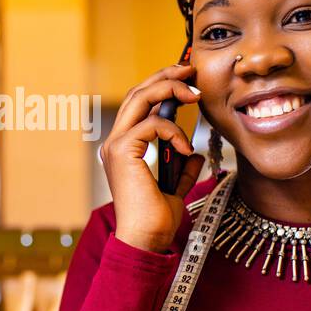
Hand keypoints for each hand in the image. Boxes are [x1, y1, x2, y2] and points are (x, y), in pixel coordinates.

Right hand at [100, 62, 205, 253]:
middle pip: (138, 93)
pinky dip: (173, 131)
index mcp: (125, 149)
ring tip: (194, 95)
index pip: (140, 104)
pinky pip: (150, 125)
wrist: (146, 241)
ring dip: (170, 89)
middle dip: (166, 76)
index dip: (163, 86)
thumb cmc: (157, 221)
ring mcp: (116, 146)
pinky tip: (185, 147)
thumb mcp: (174, 189)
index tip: (188, 81)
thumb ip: (181, 170)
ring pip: (140, 98)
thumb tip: (193, 155)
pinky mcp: (123, 152)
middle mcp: (116, 142)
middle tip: (190, 70)